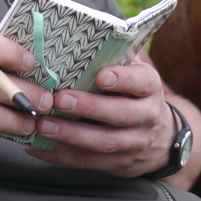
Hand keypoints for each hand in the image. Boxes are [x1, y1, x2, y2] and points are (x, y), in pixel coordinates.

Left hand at [25, 56, 175, 177]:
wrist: (162, 140)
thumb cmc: (136, 96)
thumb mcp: (136, 75)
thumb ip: (117, 59)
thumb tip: (83, 37)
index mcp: (150, 89)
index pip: (142, 82)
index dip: (123, 79)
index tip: (101, 76)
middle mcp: (147, 116)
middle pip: (120, 114)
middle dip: (89, 108)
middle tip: (60, 99)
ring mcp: (135, 143)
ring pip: (104, 142)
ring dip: (71, 135)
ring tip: (43, 125)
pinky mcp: (119, 164)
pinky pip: (89, 163)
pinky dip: (61, 156)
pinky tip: (38, 146)